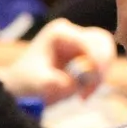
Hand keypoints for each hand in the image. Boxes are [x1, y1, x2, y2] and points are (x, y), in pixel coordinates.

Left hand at [0, 19, 117, 103]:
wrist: (21, 84)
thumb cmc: (26, 81)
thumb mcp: (36, 84)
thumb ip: (53, 83)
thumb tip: (72, 84)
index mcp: (59, 33)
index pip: (89, 40)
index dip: (97, 60)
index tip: (94, 80)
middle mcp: (72, 32)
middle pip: (103, 43)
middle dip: (101, 68)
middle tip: (89, 90)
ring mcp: (80, 40)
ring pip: (106, 54)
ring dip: (99, 76)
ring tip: (82, 95)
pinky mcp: (85, 51)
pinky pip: (102, 64)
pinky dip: (96, 79)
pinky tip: (82, 92)